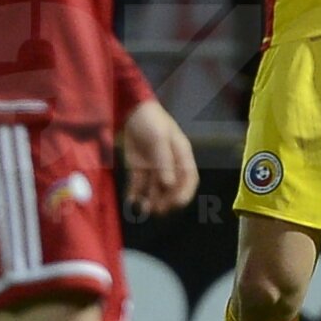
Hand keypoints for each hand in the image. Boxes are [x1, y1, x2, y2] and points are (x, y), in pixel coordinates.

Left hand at [121, 98, 198, 215]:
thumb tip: (168, 184)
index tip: (177, 203)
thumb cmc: (151, 120)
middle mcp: (170, 165)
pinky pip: (138, 186)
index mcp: (181, 156)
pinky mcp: (138, 169)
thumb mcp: (159, 138)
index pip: (189, 179)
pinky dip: (135, 195)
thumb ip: (164, 162)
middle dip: (167, 201)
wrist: (130, 110)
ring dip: (151, 201)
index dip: (185, 193)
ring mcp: (154, 168)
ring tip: (144, 208)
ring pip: (155, 190)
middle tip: (158, 209)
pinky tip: (131, 201)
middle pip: (172, 189)